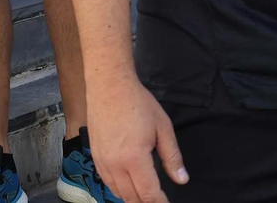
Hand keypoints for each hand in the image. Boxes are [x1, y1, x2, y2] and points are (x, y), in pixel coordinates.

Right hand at [86, 75, 187, 202]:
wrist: (109, 85)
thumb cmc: (137, 102)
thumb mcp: (163, 127)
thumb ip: (172, 156)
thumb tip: (182, 179)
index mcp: (134, 158)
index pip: (149, 193)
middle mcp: (115, 164)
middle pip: (132, 197)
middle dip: (147, 202)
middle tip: (158, 200)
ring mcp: (102, 161)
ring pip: (117, 192)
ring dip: (132, 198)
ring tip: (145, 196)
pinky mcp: (95, 155)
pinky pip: (107, 182)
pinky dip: (118, 189)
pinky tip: (127, 185)